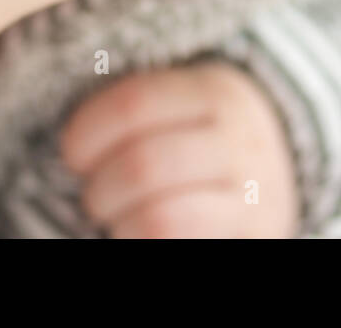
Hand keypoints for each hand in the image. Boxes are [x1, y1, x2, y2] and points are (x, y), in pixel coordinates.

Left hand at [58, 61, 298, 236]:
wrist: (277, 170)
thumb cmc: (199, 132)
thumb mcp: (181, 101)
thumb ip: (130, 108)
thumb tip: (63, 139)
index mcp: (214, 93)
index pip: (134, 105)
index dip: (88, 132)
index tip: (72, 153)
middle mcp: (239, 144)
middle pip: (144, 166)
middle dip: (101, 189)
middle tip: (95, 195)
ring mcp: (251, 200)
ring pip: (162, 220)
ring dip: (121, 225)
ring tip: (118, 221)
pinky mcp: (250, 238)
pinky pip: (180, 246)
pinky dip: (144, 243)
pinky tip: (138, 235)